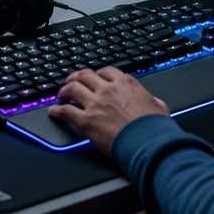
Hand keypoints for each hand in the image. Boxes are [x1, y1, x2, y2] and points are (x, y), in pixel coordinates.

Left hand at [48, 67, 168, 155]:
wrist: (148, 143)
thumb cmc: (154, 127)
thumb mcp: (159, 106)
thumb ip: (152, 100)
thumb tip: (155, 102)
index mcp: (125, 84)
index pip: (106, 71)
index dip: (97, 74)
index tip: (94, 78)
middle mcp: (108, 90)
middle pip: (85, 76)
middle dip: (77, 77)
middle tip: (72, 82)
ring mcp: (95, 104)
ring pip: (73, 88)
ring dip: (65, 90)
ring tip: (61, 95)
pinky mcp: (87, 121)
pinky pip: (66, 111)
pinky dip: (57, 111)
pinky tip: (54, 112)